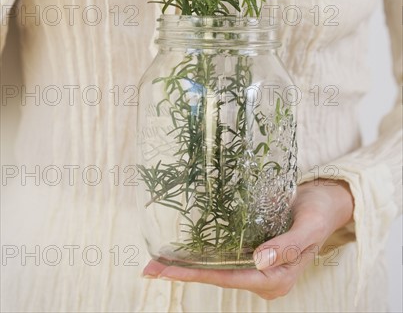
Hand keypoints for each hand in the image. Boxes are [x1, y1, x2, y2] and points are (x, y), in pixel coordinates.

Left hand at [142, 179, 353, 299]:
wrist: (328, 202)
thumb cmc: (321, 213)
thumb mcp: (309, 227)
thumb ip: (288, 246)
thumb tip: (259, 261)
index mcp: (277, 277)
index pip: (229, 277)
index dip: (197, 273)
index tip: (168, 270)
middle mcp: (264, 275)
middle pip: (217, 275)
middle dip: (183, 272)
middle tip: (149, 267)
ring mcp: (258, 264)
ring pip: (218, 267)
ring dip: (190, 264)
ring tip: (159, 260)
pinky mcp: (255, 250)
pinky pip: (225, 255)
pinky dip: (204, 253)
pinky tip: (185, 248)